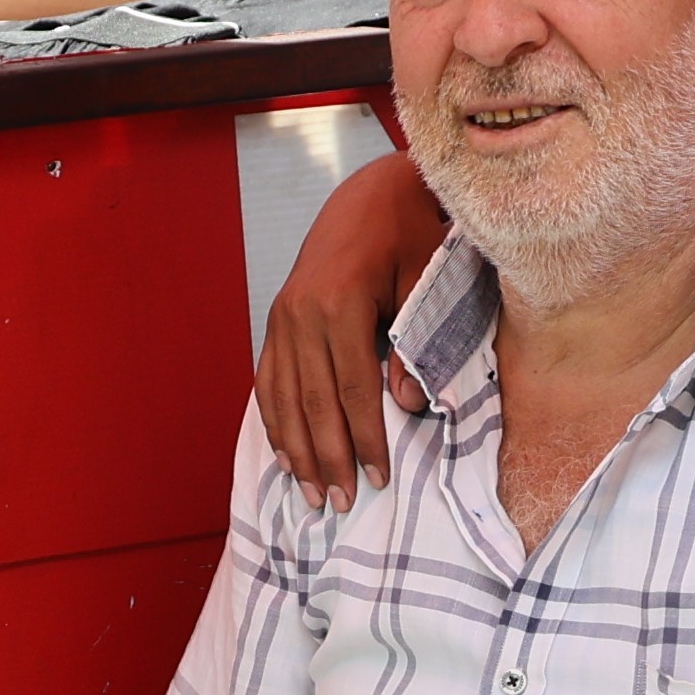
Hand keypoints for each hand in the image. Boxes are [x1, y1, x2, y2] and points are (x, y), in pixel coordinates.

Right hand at [247, 151, 447, 503]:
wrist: (373, 191)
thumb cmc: (411, 233)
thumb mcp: (426, 281)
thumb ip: (415, 346)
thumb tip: (407, 407)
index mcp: (339, 301)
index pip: (352, 389)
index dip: (364, 438)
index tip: (379, 478)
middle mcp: (301, 311)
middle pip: (312, 401)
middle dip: (327, 457)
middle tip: (340, 502)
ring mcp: (283, 314)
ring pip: (283, 395)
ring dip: (296, 448)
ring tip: (310, 492)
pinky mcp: (278, 317)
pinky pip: (268, 377)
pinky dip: (275, 418)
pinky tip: (286, 452)